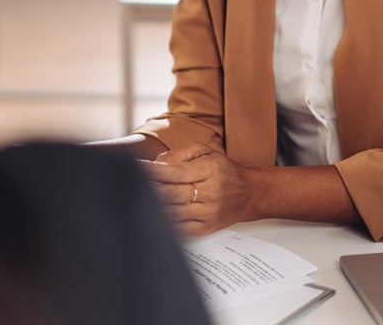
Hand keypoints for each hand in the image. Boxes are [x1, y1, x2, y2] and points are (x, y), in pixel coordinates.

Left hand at [141, 144, 256, 235]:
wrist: (249, 194)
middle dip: (149, 189)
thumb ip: (180, 153)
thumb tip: (156, 163)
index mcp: (209, 170)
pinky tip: (153, 215)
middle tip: (133, 184)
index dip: (151, 171)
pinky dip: (163, 223)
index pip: (174, 172)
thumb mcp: (205, 152)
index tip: (136, 168)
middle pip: (171, 194)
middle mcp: (210, 193)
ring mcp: (208, 213)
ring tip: (138, 199)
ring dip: (153, 206)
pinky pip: (179, 229)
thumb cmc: (223, 171)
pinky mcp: (205, 229)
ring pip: (172, 213)